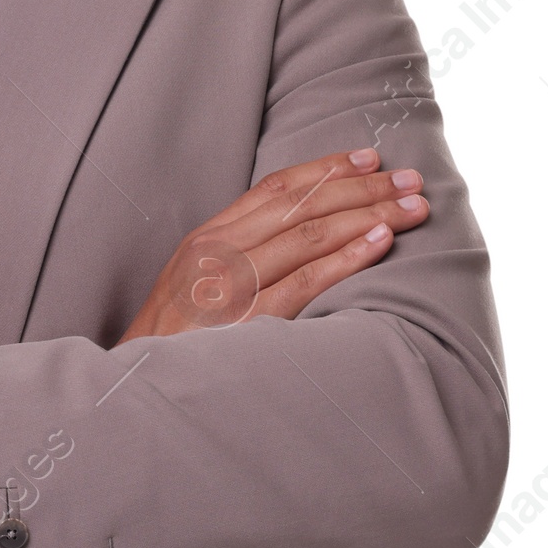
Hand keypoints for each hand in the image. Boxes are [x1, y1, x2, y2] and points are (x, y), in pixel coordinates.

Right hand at [116, 147, 427, 343]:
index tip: (371, 158)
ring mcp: (230, 284)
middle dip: (363, 187)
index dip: (326, 167)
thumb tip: (298, 237)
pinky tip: (380, 244)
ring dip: (368, 215)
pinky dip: (346, 259)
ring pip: (309, 234)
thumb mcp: (197, 285)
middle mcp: (217, 250)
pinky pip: (305, 282)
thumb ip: (239, 257)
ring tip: (411, 209)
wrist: (136, 388)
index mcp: (208, 237)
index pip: (275, 188)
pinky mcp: (244, 321)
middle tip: (411, 180)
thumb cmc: (173, 342)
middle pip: (301, 204)